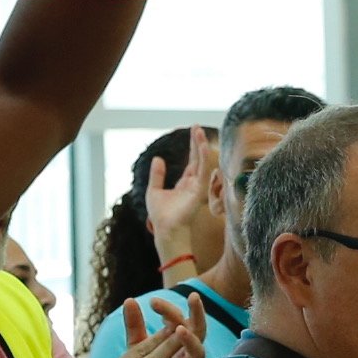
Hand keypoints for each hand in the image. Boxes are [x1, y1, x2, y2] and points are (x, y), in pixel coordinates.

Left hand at [141, 128, 223, 281]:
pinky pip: (204, 171)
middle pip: (198, 159)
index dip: (192, 148)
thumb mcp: (154, 191)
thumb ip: (157, 175)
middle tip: (197, 127)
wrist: (165, 230)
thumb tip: (158, 158)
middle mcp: (194, 185)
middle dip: (197, 143)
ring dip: (201, 147)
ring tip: (198, 131)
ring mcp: (198, 187)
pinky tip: (202, 146)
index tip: (193, 133)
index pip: (192, 163)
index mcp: (185, 185)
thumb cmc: (161, 216)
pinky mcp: (199, 191)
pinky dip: (204, 158)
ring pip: (202, 162)